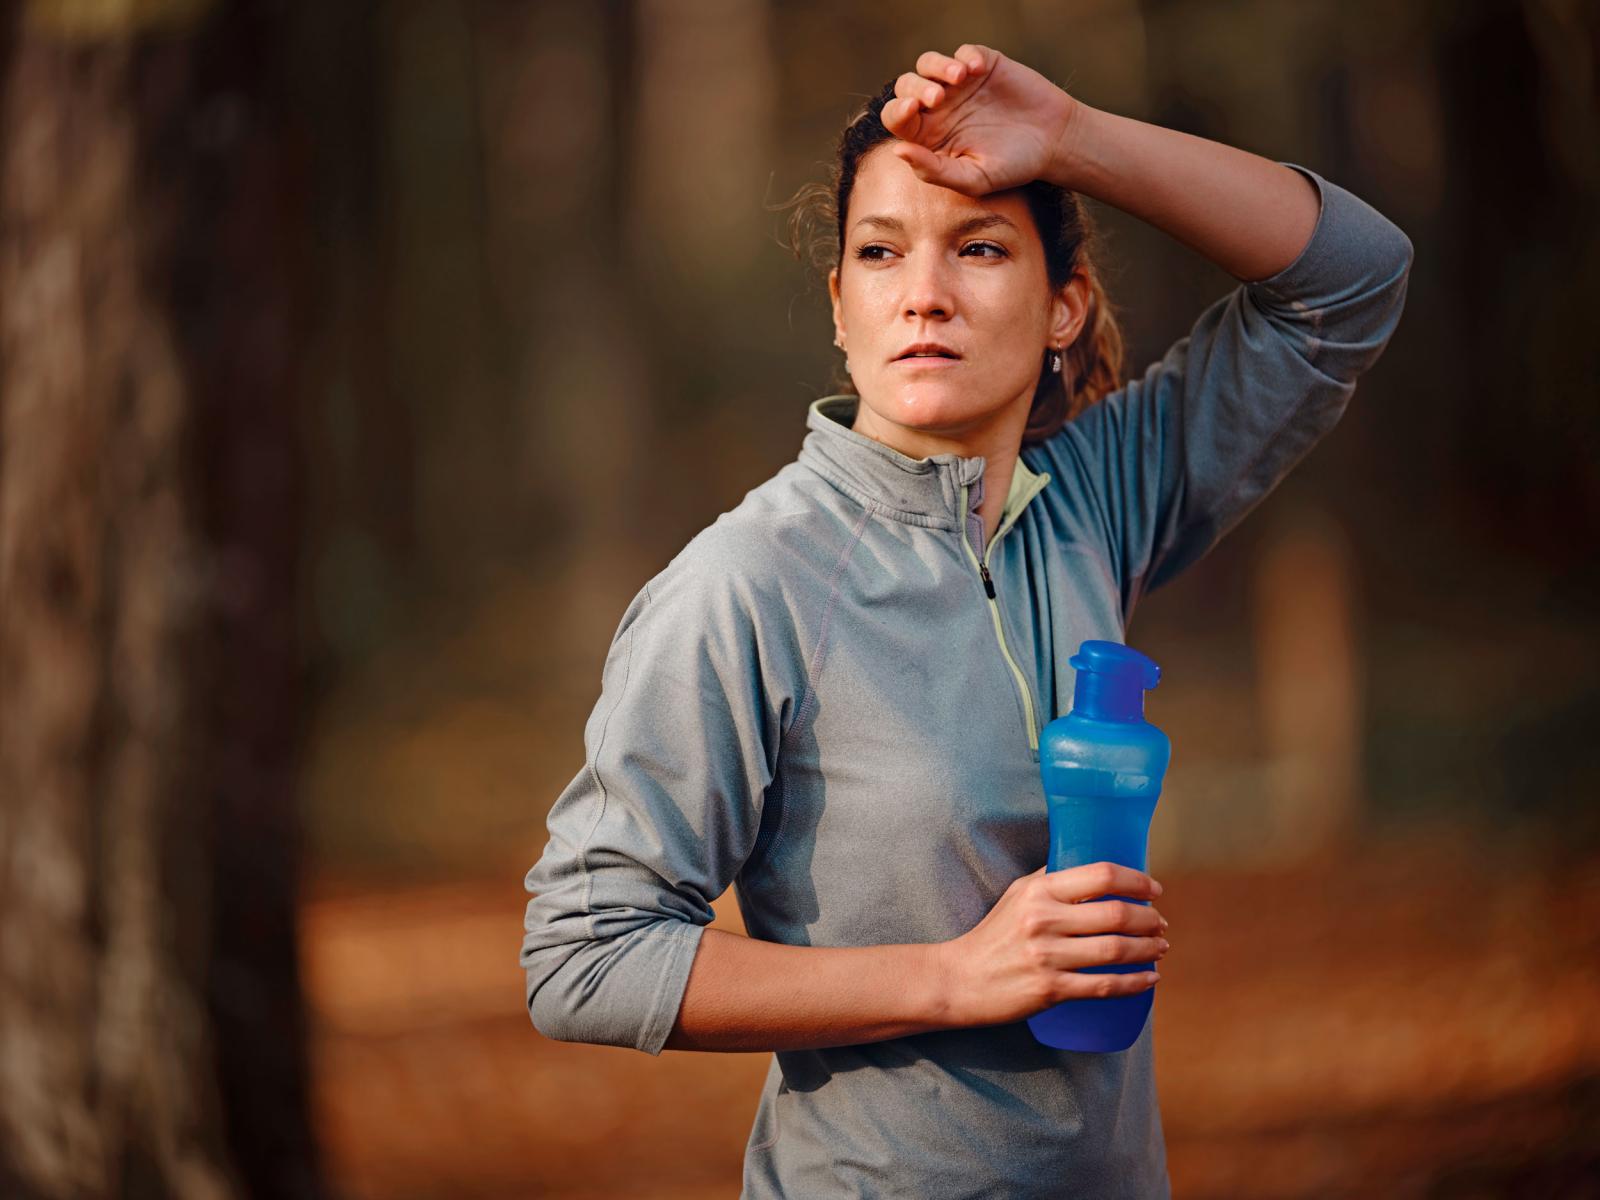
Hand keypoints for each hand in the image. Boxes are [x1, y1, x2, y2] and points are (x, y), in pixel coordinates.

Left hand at [882, 44, 1083, 195]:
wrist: (1054, 143)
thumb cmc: (1012, 166)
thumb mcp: (973, 178)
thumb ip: (934, 170)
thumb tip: (898, 151)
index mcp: (928, 136)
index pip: (898, 118)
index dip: (898, 111)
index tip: (912, 111)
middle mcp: (938, 108)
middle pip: (906, 86)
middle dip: (915, 88)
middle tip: (938, 98)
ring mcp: (960, 84)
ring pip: (928, 63)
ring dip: (937, 66)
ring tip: (957, 78)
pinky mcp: (983, 64)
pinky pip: (965, 51)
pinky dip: (967, 55)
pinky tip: (978, 70)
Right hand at [933, 861, 1167, 1027]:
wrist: (960, 980)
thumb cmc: (993, 935)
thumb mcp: (1015, 895)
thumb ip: (1050, 880)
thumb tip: (1091, 870)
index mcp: (1039, 891)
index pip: (1101, 875)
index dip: (1136, 881)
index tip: (1154, 890)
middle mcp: (1044, 920)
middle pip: (1115, 914)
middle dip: (1149, 919)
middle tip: (1160, 923)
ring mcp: (1048, 957)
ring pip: (1116, 951)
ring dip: (1148, 949)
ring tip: (1160, 947)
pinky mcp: (1051, 990)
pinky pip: (1105, 985)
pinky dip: (1135, 983)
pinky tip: (1150, 979)